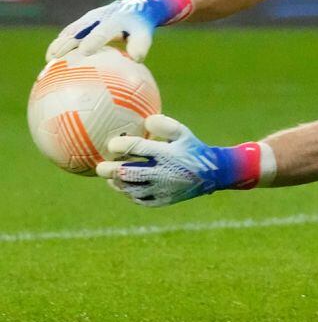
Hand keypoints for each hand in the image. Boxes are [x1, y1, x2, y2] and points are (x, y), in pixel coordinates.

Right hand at [46, 0, 192, 60]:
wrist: (136, 8)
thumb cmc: (140, 26)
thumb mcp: (144, 33)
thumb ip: (141, 44)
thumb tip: (136, 59)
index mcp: (115, 20)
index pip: (102, 31)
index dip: (93, 41)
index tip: (84, 51)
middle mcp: (100, 17)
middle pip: (80, 31)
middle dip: (68, 43)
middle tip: (56, 56)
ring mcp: (90, 18)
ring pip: (72, 30)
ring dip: (60, 42)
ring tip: (49, 58)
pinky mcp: (84, 21)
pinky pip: (71, 31)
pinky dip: (61, 41)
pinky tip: (53, 55)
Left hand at [98, 115, 263, 206]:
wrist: (213, 173)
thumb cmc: (193, 149)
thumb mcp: (184, 133)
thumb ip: (164, 125)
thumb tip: (145, 120)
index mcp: (167, 153)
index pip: (137, 148)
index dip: (121, 145)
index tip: (111, 144)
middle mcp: (163, 172)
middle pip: (128, 173)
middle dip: (110, 170)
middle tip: (100, 167)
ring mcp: (163, 189)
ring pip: (131, 189)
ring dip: (117, 184)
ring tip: (108, 178)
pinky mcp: (164, 200)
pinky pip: (141, 200)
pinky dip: (129, 194)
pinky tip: (123, 188)